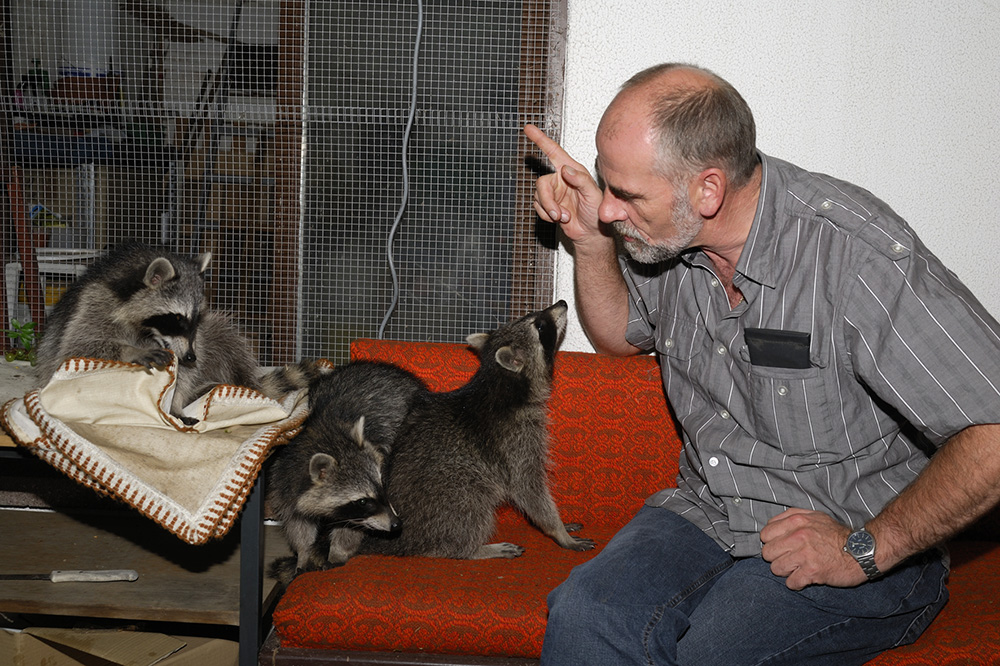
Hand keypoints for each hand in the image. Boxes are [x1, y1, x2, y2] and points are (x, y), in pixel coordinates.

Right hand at [523, 124, 604, 243]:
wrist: (590, 233)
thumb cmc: (596, 213)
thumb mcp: (593, 194)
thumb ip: (580, 180)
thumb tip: (565, 170)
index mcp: (572, 171)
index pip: (554, 151)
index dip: (540, 139)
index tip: (528, 128)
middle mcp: (561, 179)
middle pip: (542, 183)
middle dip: (547, 201)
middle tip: (557, 214)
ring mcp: (554, 193)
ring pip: (539, 197)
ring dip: (549, 210)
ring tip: (564, 217)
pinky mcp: (548, 205)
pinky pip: (538, 207)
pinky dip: (547, 215)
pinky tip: (560, 218)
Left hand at [760, 508, 865, 589]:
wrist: (862, 551)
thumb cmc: (837, 535)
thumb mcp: (815, 517)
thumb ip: (792, 517)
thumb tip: (772, 525)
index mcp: (797, 521)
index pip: (765, 534)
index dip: (772, 542)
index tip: (782, 547)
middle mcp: (798, 536)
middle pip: (767, 553)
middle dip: (777, 558)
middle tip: (790, 560)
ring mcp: (804, 554)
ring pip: (776, 568)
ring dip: (786, 571)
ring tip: (798, 569)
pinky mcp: (812, 572)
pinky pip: (791, 582)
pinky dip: (796, 583)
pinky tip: (805, 578)